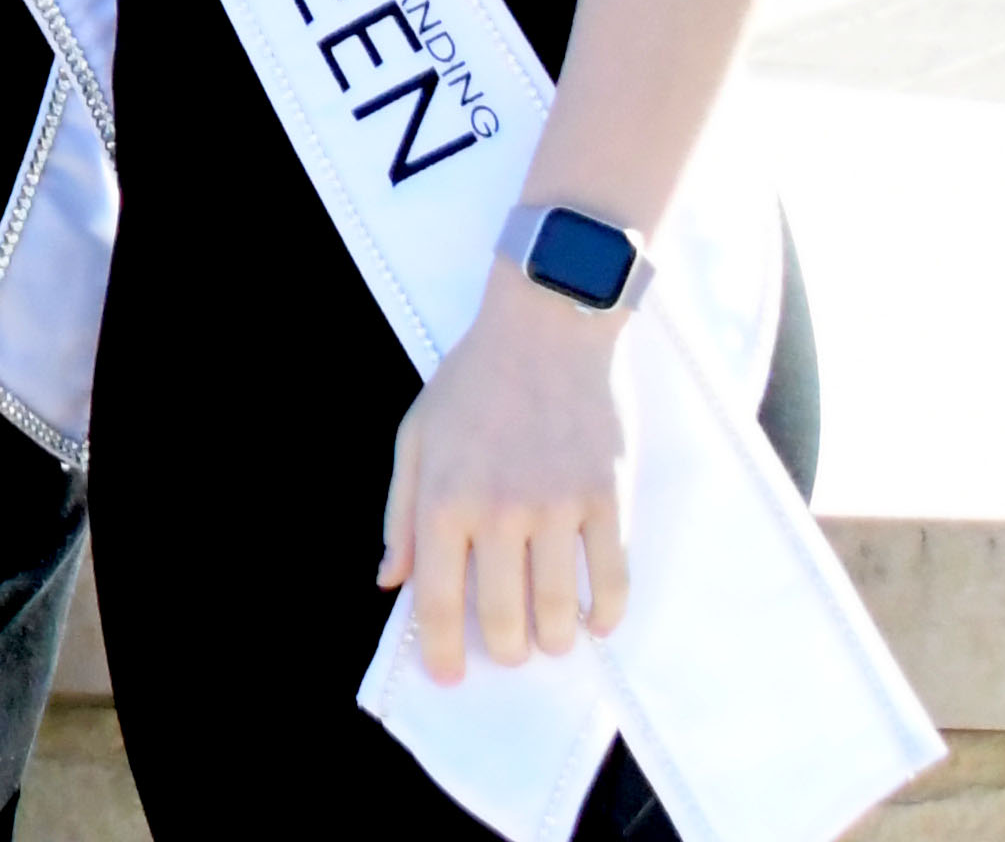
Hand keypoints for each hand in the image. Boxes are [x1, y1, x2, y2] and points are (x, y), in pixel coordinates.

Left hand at [383, 278, 631, 680]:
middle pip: (504, 616)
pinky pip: (613, 578)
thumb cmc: (473, 382)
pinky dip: (606, 612)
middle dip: (504, 649)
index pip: (439, 598)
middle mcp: (500, 508)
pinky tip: (596, 620)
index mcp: (445, 496)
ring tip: (550, 639)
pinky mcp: (608, 498)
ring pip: (560, 609)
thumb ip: (401, 513)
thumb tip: (391, 579)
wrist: (546, 329)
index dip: (441, 649)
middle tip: (507, 651)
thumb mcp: (416, 437)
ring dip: (555, 640)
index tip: (448, 675)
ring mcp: (558, 506)